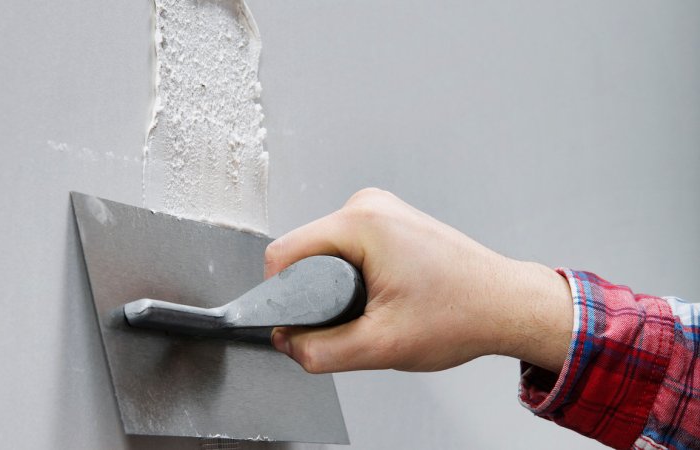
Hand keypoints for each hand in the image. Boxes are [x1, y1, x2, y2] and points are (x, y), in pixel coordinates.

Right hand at [265, 188, 572, 373]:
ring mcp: (381, 209)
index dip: (281, 297)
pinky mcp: (389, 221)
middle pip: (305, 254)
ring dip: (337, 287)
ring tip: (377, 307)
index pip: (284, 254)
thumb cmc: (462, 312)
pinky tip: (384, 295)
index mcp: (361, 222)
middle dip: (317, 294)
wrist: (506, 303)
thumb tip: (287, 342)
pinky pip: (347, 249)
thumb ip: (320, 351)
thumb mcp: (381, 345)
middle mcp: (368, 205)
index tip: (306, 323)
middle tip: (359, 318)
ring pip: (326, 254)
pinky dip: (354, 277)